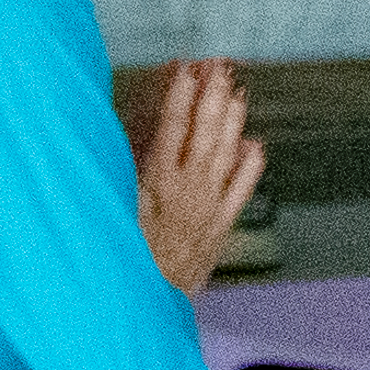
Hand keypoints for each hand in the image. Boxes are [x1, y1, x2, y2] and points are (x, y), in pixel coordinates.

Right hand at [135, 57, 264, 293]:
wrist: (147, 301)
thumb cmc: (123, 255)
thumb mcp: (113, 209)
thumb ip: (123, 171)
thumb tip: (128, 136)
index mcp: (156, 182)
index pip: (172, 128)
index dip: (180, 96)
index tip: (186, 69)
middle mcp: (187, 190)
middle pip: (205, 133)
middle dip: (212, 97)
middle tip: (220, 67)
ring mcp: (208, 207)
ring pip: (226, 155)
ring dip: (233, 122)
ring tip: (238, 93)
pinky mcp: (220, 227)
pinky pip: (240, 191)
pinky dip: (250, 168)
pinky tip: (256, 146)